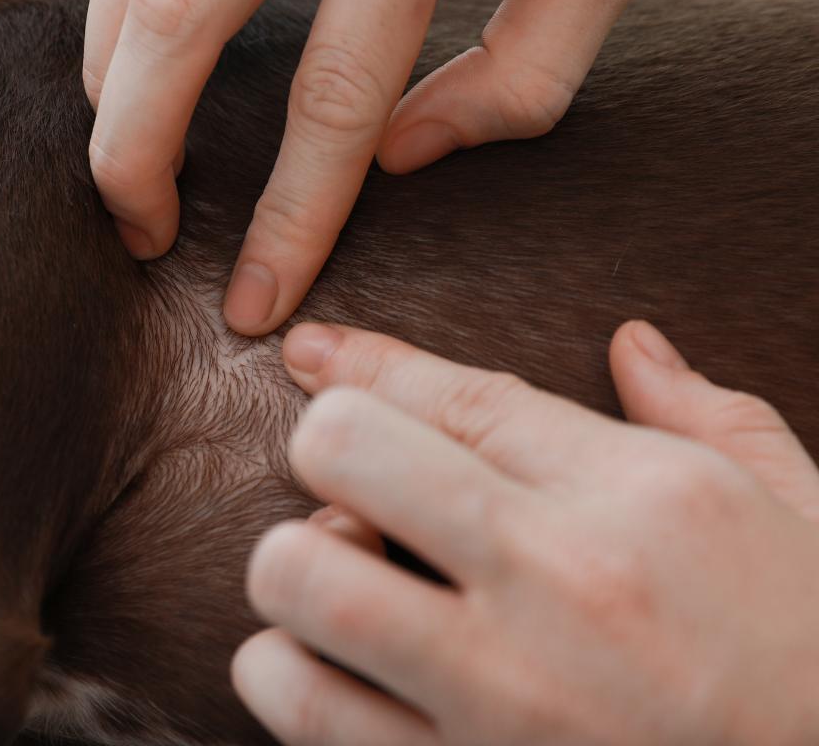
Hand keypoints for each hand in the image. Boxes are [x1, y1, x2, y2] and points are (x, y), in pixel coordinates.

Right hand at [84, 0, 659, 335]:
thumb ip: (526, 70)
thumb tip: (399, 159)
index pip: (336, 97)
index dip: (289, 216)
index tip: (253, 301)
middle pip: (177, 26)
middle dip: (136, 153)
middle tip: (141, 236)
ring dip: (111, 75)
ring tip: (131, 153)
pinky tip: (135, 52)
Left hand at [233, 320, 818, 744]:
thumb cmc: (811, 654)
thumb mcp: (800, 512)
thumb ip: (707, 415)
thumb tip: (634, 343)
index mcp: (638, 496)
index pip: (456, 395)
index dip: (361, 362)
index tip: (310, 353)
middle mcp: (560, 582)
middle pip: (348, 453)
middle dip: (324, 451)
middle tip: (348, 487)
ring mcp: (504, 695)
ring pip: (304, 581)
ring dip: (293, 570)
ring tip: (333, 582)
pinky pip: (308, 713)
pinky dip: (284, 676)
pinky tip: (325, 667)